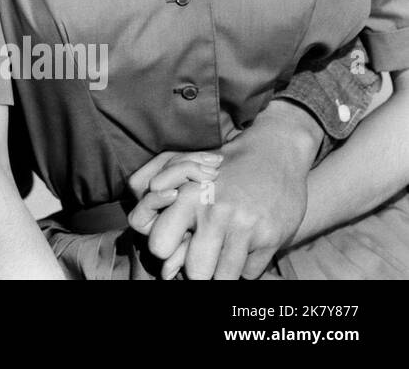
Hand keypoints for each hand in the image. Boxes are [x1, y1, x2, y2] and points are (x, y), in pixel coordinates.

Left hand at [128, 102, 318, 278]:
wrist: (275, 153)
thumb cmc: (221, 166)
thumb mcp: (183, 169)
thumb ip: (158, 197)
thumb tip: (157, 244)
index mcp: (187, 197)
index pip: (160, 245)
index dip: (166, 252)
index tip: (174, 249)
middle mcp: (214, 213)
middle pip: (194, 272)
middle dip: (196, 272)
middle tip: (201, 261)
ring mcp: (245, 228)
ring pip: (223, 278)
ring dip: (221, 273)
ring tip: (221, 258)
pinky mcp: (271, 239)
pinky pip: (250, 274)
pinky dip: (245, 268)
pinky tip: (246, 248)